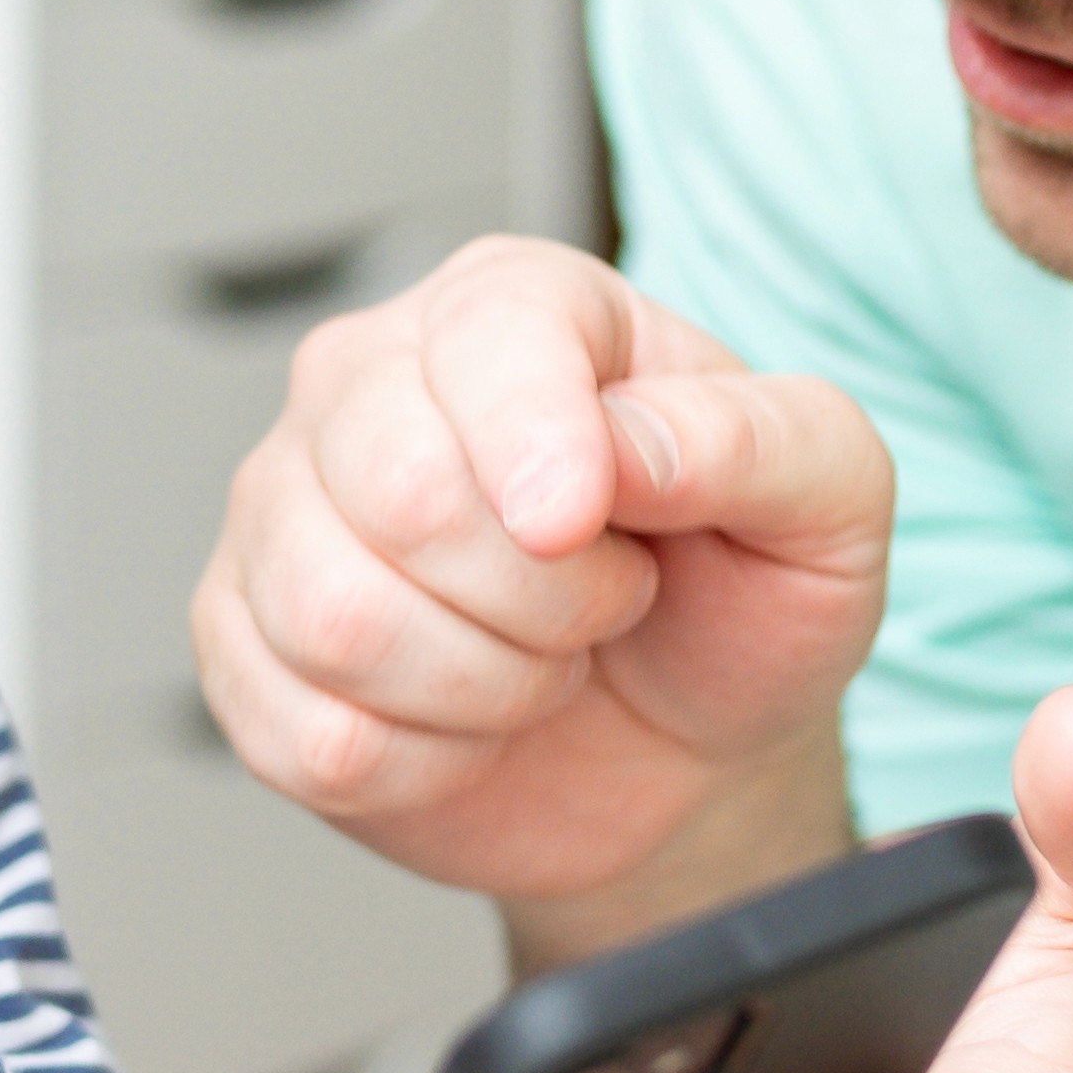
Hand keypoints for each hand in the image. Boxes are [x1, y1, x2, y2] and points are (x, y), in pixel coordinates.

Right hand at [191, 237, 893, 933]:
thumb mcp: (829, 502)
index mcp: (517, 308)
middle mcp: (372, 382)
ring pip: (336, 620)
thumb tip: (622, 442)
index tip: (587, 529)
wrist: (683, 748)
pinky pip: (301, 730)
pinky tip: (463, 726)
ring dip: (481, 686)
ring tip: (536, 659)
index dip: (540, 447)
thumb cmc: (740, 599)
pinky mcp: (243, 641)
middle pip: (400, 489)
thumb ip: (761, 436)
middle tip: (602, 606)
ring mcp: (285, 511)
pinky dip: (416, 763)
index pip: (487, 340)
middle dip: (539, 599)